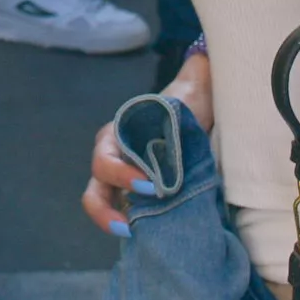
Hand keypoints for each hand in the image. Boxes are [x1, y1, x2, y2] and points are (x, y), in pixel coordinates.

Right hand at [81, 51, 212, 235]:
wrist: (197, 128)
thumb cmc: (189, 109)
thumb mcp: (192, 93)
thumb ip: (195, 76)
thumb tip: (204, 59)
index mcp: (118, 135)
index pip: (105, 158)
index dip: (120, 174)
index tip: (149, 185)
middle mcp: (114, 160)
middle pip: (96, 187)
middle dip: (107, 207)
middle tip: (132, 223)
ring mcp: (121, 183)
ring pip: (101, 205)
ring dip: (109, 222)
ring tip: (130, 236)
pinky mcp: (134, 201)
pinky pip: (123, 216)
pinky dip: (130, 228)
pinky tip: (146, 240)